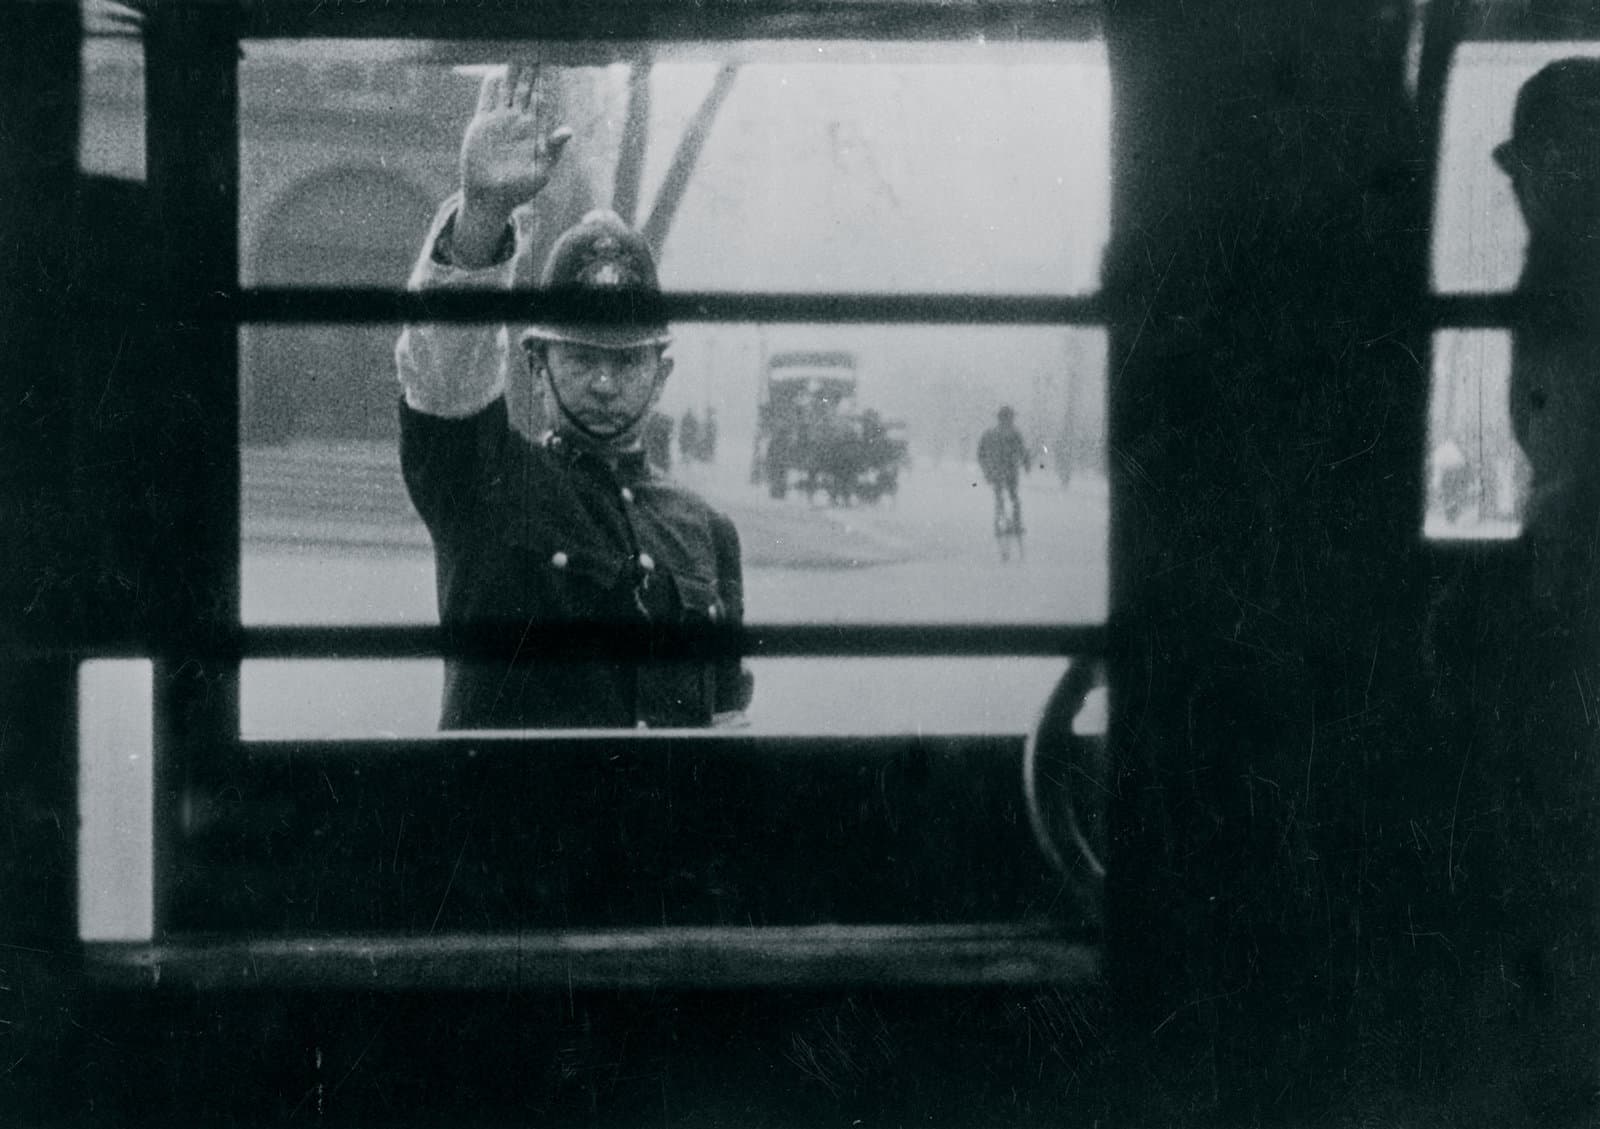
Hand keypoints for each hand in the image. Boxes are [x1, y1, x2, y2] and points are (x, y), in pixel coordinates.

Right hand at [454, 64, 572, 265]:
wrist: (491, 197)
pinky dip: (490, 88)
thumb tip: (569, 130)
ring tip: (516, 53)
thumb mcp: (541, 169)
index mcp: (533, 129)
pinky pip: (487, 101)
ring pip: (505, 90)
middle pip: (523, 88)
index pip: (540, 98)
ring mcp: (499, 122)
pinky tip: (494, 74)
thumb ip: (553, 148)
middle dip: (528, 70)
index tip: (549, 61)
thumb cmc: (520, 189)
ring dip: (510, 73)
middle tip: (534, 47)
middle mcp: (517, 122)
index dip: (544, 81)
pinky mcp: (482, 125)